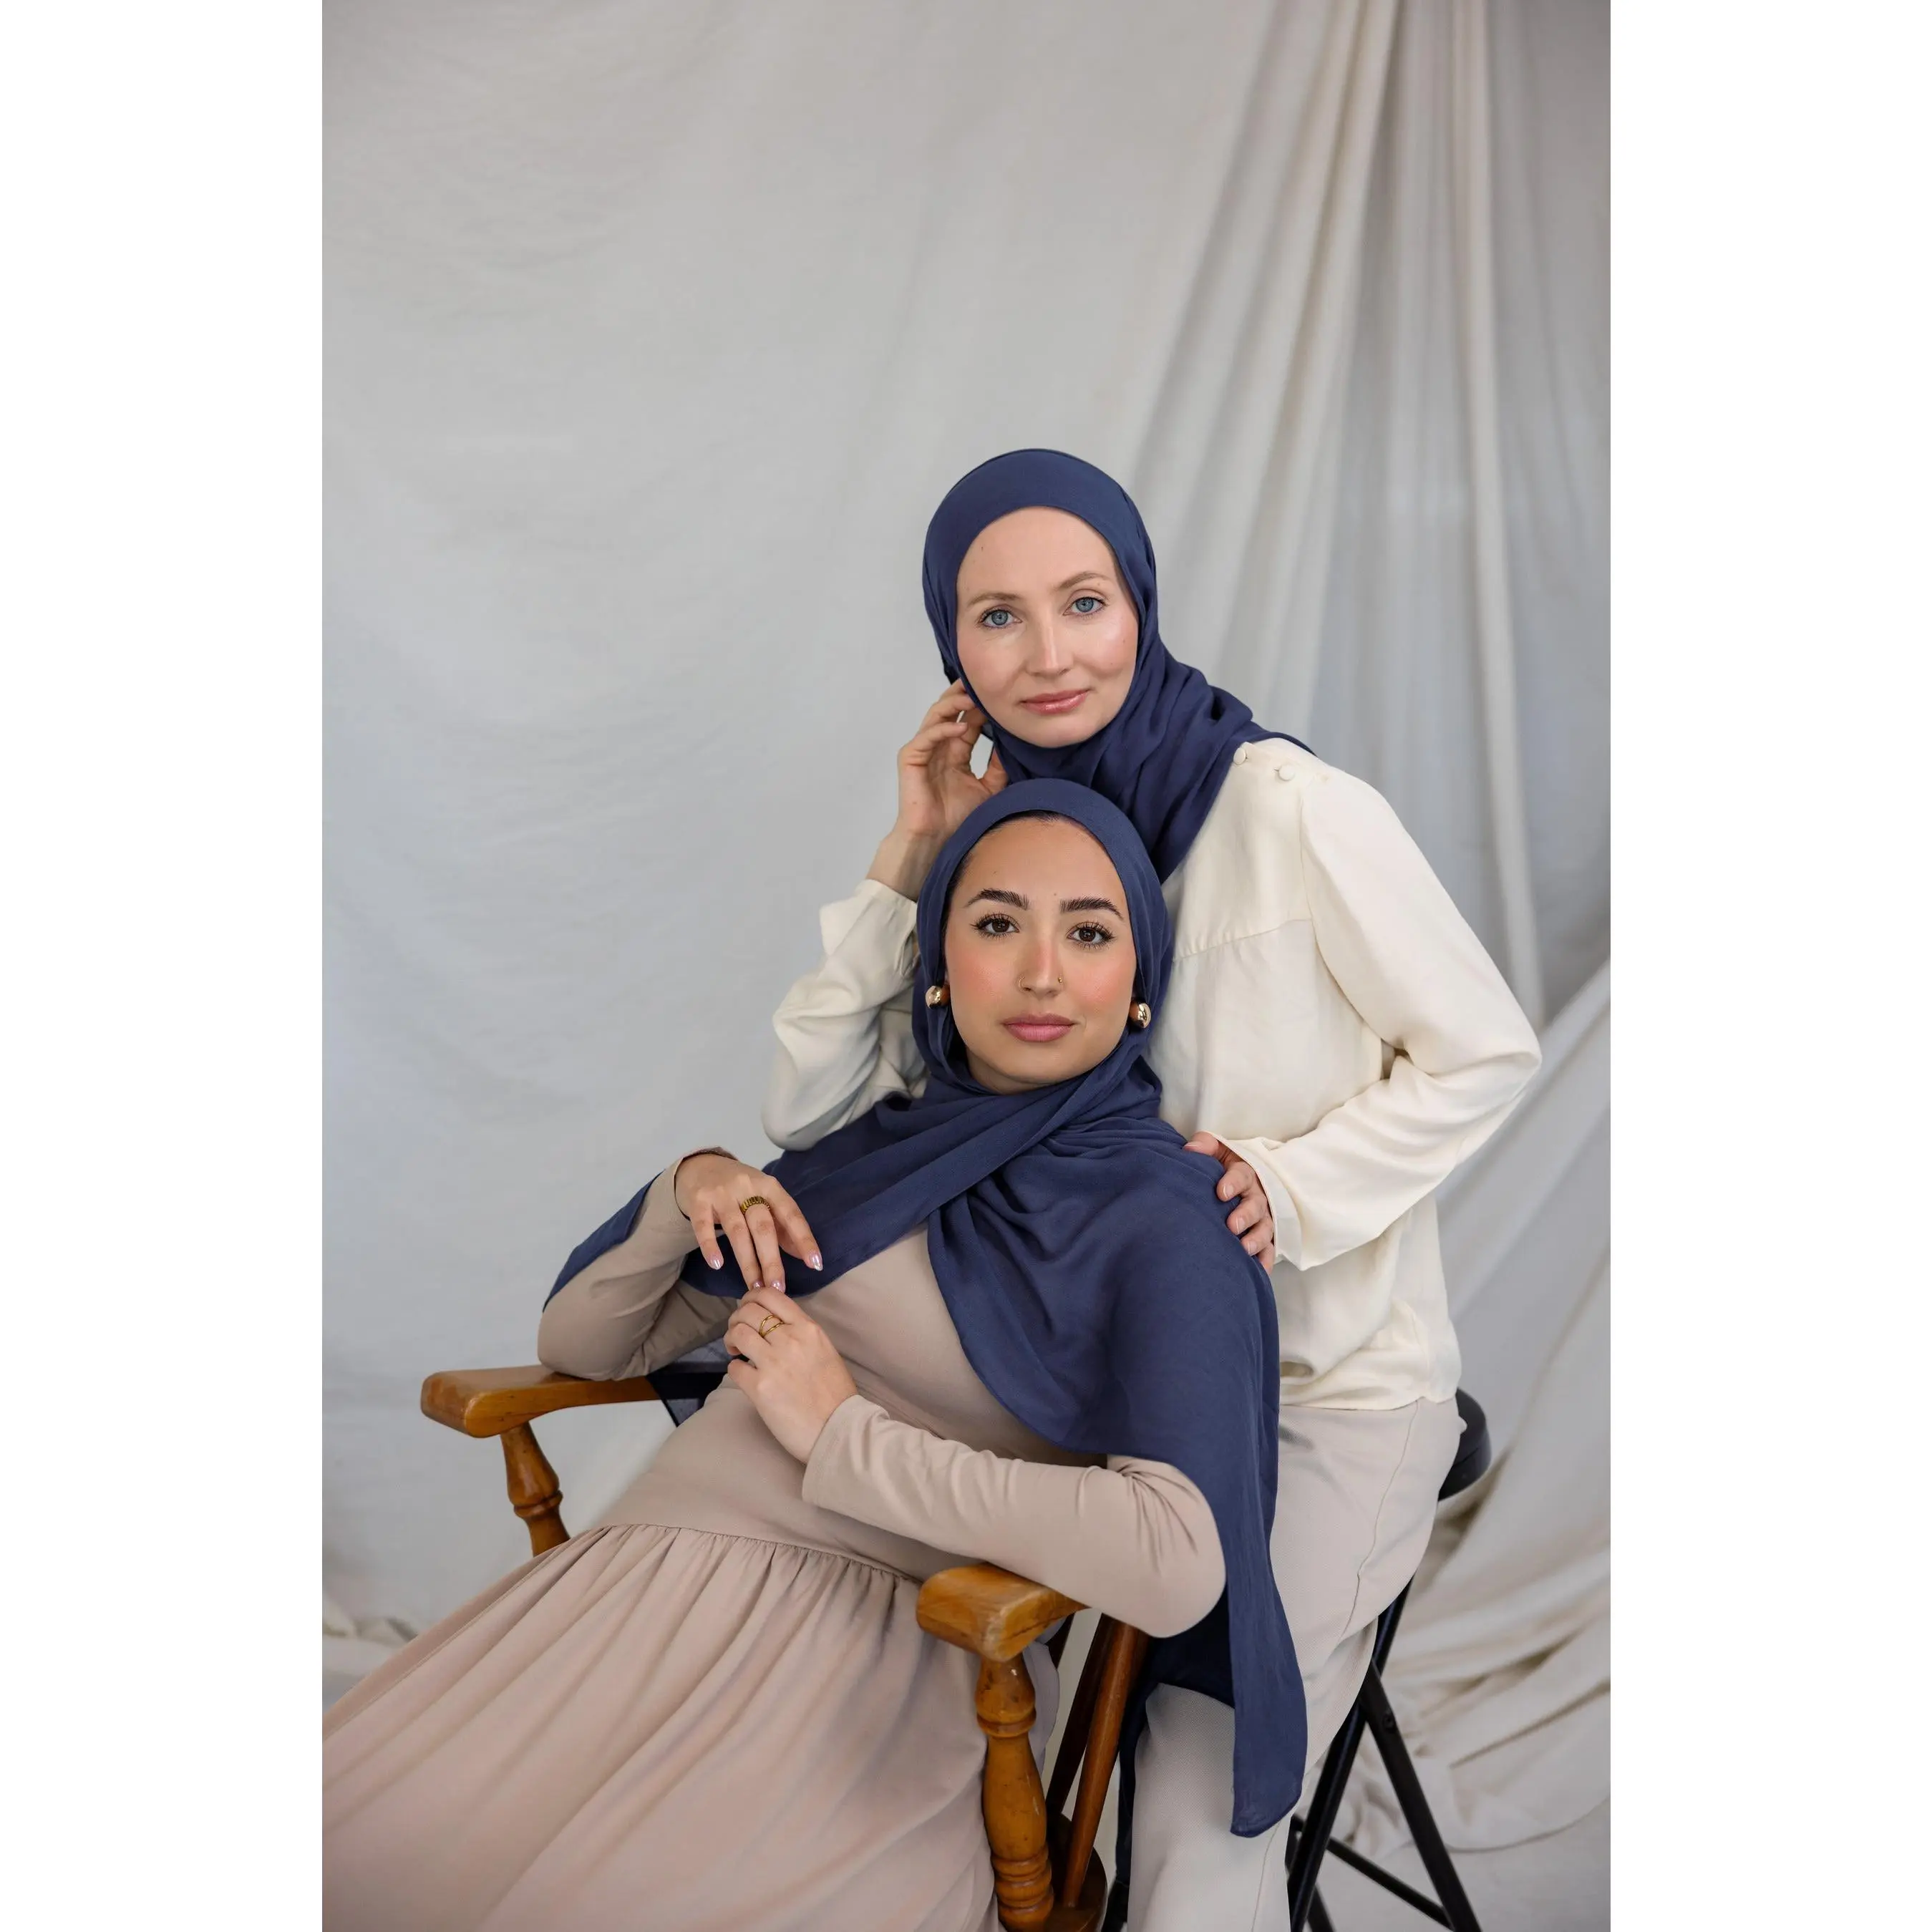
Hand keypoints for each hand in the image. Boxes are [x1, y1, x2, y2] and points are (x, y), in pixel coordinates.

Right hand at [673, 1151, 821, 1290]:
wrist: (700, 1166)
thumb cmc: (739, 1189)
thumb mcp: (764, 1199)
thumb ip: (782, 1225)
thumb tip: (802, 1254)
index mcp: (769, 1186)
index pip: (791, 1213)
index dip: (804, 1238)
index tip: (815, 1263)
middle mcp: (748, 1186)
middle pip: (763, 1226)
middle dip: (772, 1260)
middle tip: (777, 1288)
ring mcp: (722, 1193)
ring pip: (737, 1230)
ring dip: (747, 1261)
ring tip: (754, 1286)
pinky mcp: (699, 1200)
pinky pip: (704, 1226)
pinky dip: (710, 1246)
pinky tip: (717, 1265)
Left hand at [724, 1283, 859, 1459]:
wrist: (839, 1428)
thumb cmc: (835, 1394)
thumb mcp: (825, 1351)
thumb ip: (802, 1334)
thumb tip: (775, 1326)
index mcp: (808, 1329)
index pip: (770, 1295)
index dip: (751, 1297)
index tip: (748, 1308)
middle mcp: (789, 1340)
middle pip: (748, 1311)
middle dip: (737, 1319)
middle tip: (738, 1332)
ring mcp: (773, 1363)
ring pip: (738, 1333)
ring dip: (731, 1339)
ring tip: (736, 1350)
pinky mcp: (759, 1388)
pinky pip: (734, 1368)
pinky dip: (734, 1368)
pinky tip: (743, 1375)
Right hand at [867, 682, 1009, 897]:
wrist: (935, 841)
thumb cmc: (958, 819)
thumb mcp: (989, 787)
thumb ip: (999, 765)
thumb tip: (1017, 743)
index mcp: (956, 752)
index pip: (969, 719)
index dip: (982, 706)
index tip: (1002, 695)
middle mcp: (939, 746)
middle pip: (950, 709)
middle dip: (966, 694)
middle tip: (986, 684)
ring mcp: (923, 750)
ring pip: (936, 715)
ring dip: (953, 703)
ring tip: (973, 696)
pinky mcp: (910, 758)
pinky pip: (926, 736)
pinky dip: (942, 728)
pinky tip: (961, 727)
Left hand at [1183, 1131, 1275, 1268]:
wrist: (1230, 1182)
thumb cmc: (1220, 1166)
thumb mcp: (1215, 1150)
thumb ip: (1204, 1145)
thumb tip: (1190, 1149)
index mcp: (1244, 1173)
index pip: (1242, 1175)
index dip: (1233, 1183)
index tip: (1221, 1192)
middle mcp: (1257, 1196)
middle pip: (1257, 1205)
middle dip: (1246, 1215)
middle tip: (1232, 1226)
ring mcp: (1262, 1217)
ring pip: (1265, 1229)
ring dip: (1256, 1240)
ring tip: (1243, 1249)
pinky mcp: (1263, 1236)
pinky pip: (1269, 1250)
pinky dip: (1265, 1261)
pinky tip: (1259, 1271)